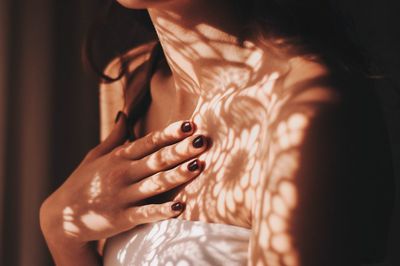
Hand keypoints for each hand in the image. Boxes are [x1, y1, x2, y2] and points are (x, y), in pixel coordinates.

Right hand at [40, 112, 207, 245]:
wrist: (62, 217)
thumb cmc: (82, 183)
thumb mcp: (95, 156)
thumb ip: (114, 137)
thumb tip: (124, 114)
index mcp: (118, 157)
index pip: (148, 142)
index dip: (170, 133)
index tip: (190, 124)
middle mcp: (122, 174)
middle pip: (156, 160)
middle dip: (180, 150)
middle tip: (203, 141)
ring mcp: (122, 196)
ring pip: (155, 184)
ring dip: (177, 175)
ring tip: (199, 166)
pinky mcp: (122, 218)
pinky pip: (145, 214)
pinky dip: (162, 211)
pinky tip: (180, 207)